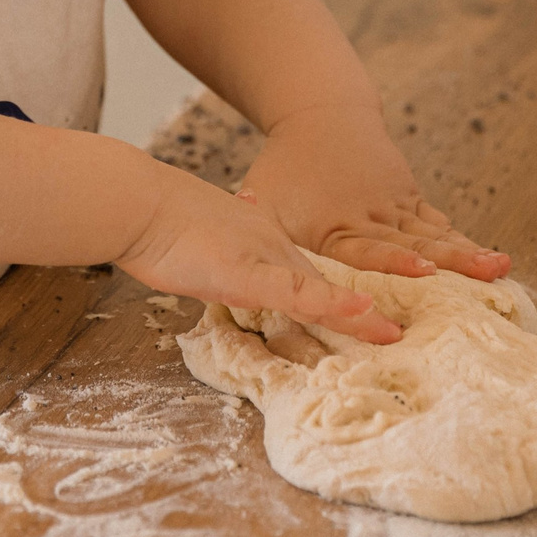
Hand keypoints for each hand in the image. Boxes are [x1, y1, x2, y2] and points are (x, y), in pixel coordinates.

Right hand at [114, 165, 404, 343]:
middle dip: (362, 314)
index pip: (310, 278)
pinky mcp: (246, 272)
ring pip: (319, 291)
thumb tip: (249, 205)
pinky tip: (360, 309)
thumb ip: (233, 223)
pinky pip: (295, 292)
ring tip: (394, 332)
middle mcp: (271, 251)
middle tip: (399, 334)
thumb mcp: (209, 224)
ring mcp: (262, 261)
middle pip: (324, 289)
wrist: (137, 202)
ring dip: (358, 314)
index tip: (372, 315)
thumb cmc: (161, 218)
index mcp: (263, 246)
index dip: (341, 300)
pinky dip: (329, 303)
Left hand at [238, 100, 510, 282]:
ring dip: (469, 253)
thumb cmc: (285, 168)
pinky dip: (463, 242)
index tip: (425, 272)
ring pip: (436, 233)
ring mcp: (396, 205)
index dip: (396, 263)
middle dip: (453, 262)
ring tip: (503, 268)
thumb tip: (229, 267)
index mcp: (338, 224)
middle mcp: (374, 215)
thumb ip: (253, 233)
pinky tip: (490, 263)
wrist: (322, 115)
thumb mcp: (260, 199)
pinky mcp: (410, 198)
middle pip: (416, 244)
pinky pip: (440, 224)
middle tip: (487, 276)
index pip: (370, 249)